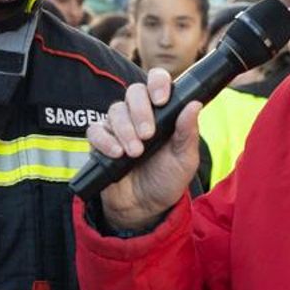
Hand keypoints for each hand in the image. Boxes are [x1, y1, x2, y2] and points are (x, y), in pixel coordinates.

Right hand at [85, 68, 200, 231]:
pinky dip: (105, 141)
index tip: (161, 99)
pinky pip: (95, 131)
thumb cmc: (167, 180)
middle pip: (133, 92)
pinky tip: (117, 153)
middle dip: (140, 111)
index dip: (157, 83)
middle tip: (148, 134)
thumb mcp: (185, 159)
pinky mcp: (101, 142)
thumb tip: (194, 105)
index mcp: (162, 112)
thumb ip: (188, 133)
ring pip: (115, 110)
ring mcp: (118, 127)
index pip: (156, 81)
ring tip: (135, 152)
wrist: (145, 208)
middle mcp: (138, 114)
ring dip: (125, 130)